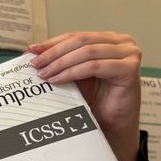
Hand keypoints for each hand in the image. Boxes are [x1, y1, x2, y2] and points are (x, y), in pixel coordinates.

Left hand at [28, 31, 141, 160]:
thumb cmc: (94, 99)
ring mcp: (129, 53)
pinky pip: (94, 66)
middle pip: (80, 41)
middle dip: (54, 52)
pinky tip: (57, 80)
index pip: (75, 36)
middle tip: (35, 63)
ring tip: (43, 74)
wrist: (110, 123)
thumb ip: (59, 61)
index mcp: (108, 39)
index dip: (51, 43)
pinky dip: (73, 72)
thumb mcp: (73, 74)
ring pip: (86, 52)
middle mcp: (121, 42)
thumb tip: (31, 52)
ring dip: (61, 63)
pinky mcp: (130, 68)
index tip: (30, 50)